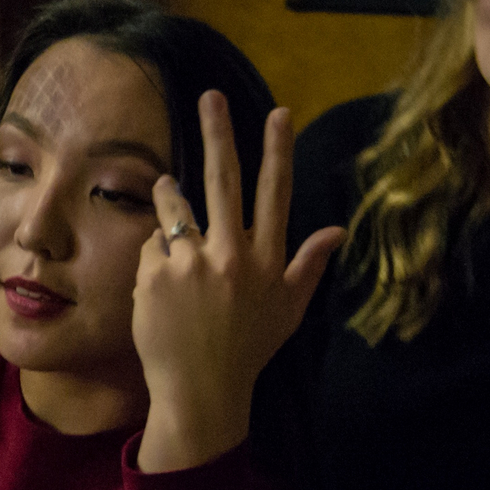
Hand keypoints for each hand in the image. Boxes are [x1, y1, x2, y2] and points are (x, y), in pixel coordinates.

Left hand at [133, 93, 344, 472]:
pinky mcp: (157, 277)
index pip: (276, 195)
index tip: (278, 112)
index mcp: (268, 261)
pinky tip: (161, 286)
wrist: (202, 392)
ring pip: (175, 207)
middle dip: (218, 134)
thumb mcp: (288, 310)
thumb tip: (337, 231)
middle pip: (224, 181)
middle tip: (210, 96)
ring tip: (168, 196)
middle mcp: (233, 256)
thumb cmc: (247, 350)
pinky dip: (154, 258)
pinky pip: (151, 246)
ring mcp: (193, 265)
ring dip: (170, 197)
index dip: (278, 151)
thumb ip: (308, 265)